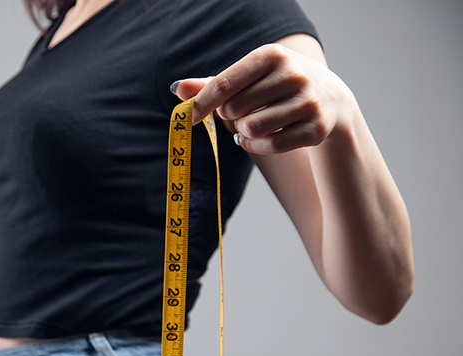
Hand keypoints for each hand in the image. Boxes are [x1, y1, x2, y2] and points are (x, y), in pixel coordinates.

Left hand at [173, 39, 355, 153]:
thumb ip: (212, 84)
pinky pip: (270, 145)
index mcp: (272, 55)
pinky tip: (259, 138)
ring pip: (251, 128)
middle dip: (230, 116)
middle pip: (235, 108)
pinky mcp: (316, 128)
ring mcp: (308, 101)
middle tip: (241, 113)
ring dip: (243, 132)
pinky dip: (256, 146)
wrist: (331, 100)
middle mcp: (293, 74)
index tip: (189, 117)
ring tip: (251, 125)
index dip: (202, 104)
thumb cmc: (277, 87)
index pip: (224, 84)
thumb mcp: (249, 78)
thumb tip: (177, 89)